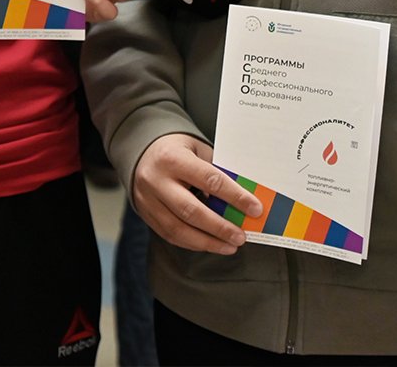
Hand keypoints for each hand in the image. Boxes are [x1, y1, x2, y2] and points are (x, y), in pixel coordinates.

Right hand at [132, 134, 261, 254]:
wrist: (141, 152)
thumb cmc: (176, 150)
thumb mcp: (197, 150)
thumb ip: (216, 170)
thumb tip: (244, 197)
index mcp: (173, 158)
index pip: (209, 180)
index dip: (235, 196)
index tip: (254, 209)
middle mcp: (156, 180)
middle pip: (191, 210)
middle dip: (220, 227)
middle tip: (241, 236)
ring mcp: (148, 200)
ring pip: (178, 229)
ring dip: (207, 242)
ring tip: (229, 246)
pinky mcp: (146, 214)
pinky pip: (170, 235)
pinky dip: (193, 243)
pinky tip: (209, 244)